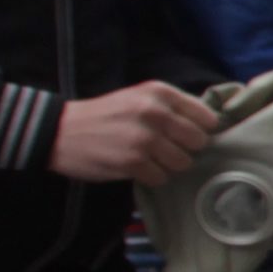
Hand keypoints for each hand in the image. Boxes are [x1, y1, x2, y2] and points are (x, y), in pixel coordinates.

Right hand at [48, 82, 215, 184]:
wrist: (60, 130)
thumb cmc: (106, 115)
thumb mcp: (139, 97)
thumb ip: (172, 107)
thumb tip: (212, 125)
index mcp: (159, 93)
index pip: (207, 117)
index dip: (200, 130)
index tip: (185, 134)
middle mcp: (155, 112)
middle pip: (199, 142)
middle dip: (185, 148)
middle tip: (164, 148)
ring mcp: (144, 139)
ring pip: (183, 162)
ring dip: (168, 165)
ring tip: (148, 157)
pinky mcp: (133, 162)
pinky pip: (162, 178)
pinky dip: (151, 177)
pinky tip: (135, 167)